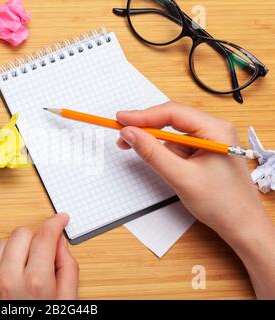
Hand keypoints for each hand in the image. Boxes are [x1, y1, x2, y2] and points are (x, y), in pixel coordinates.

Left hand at [0, 213, 78, 299]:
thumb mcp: (64, 305)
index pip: (46, 235)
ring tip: (21, 273)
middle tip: (40, 255)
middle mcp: (8, 279)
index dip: (56, 222)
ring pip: (1, 244)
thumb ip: (68, 271)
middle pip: (22, 234)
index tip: (60, 219)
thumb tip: (61, 245)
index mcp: (36, 283)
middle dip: (34, 240)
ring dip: (14, 252)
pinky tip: (3, 279)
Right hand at [116, 101, 274, 298]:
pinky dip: (162, 151)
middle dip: (145, 127)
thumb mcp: (181, 177)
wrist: (242, 226)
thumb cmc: (223, 204)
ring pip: (172, 134)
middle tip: (122, 135)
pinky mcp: (203, 153)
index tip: (120, 119)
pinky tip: (155, 159)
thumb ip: (152, 153)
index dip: (142, 115)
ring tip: (132, 147)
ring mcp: (208, 141)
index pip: (172, 113)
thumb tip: (130, 134)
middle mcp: (213, 130)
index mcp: (215, 130)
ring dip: (153, 141)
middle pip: (171, 119)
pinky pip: (177, 146)